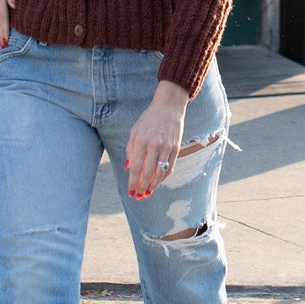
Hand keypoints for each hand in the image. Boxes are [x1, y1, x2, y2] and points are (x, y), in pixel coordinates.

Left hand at [125, 81, 188, 199]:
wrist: (169, 107)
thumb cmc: (149, 119)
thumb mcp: (135, 131)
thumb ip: (130, 149)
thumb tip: (128, 168)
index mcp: (142, 141)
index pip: (137, 168)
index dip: (133, 182)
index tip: (131, 192)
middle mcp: (155, 146)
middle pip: (148, 173)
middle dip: (142, 187)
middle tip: (138, 196)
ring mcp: (167, 147)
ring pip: (160, 173)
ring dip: (153, 186)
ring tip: (147, 193)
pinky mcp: (176, 148)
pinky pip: (170, 167)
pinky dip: (163, 177)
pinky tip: (158, 182)